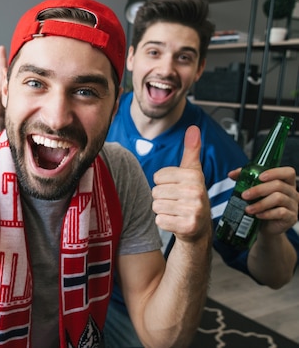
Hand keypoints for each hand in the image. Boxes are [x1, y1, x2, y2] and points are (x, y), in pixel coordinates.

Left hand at [152, 125, 210, 242]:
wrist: (200, 227)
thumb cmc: (192, 196)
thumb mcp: (192, 172)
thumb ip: (191, 150)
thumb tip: (193, 128)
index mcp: (194, 176)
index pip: (157, 176)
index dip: (163, 183)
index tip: (176, 187)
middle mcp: (196, 192)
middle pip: (155, 191)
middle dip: (162, 197)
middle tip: (177, 202)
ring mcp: (193, 210)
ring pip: (156, 206)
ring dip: (163, 210)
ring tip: (176, 211)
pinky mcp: (187, 226)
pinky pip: (159, 220)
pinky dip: (165, 222)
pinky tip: (176, 221)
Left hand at [234, 166, 298, 235]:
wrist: (263, 226)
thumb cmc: (260, 204)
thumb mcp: (253, 190)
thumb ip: (244, 179)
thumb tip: (231, 174)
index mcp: (286, 182)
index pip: (288, 172)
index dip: (275, 172)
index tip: (259, 177)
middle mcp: (292, 192)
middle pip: (279, 185)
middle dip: (259, 189)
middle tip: (244, 195)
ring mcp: (294, 205)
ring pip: (279, 198)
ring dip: (260, 204)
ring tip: (248, 209)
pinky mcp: (292, 217)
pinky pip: (281, 212)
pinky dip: (267, 213)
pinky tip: (258, 215)